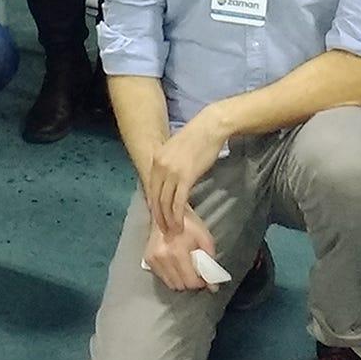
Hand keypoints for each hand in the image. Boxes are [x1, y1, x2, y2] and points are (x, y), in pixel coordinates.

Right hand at [143, 210, 218, 293]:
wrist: (167, 210)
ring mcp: (153, 259)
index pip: (189, 281)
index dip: (200, 283)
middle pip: (179, 285)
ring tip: (186, 270)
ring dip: (180, 281)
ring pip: (170, 283)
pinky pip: (161, 277)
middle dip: (190, 283)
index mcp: (177, 251)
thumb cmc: (188, 223)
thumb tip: (213, 281)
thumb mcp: (205, 237)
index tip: (205, 280)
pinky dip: (170, 276)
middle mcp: (162, 257)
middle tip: (196, 274)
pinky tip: (176, 266)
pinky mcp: (148, 259)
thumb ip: (210, 259)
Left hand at [146, 113, 227, 233]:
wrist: (210, 128)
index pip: (151, 188)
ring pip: (165, 202)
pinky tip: (180, 224)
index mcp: (156, 160)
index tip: (157, 218)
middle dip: (159, 217)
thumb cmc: (197, 138)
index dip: (154, 205)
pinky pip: (178, 201)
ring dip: (168, 220)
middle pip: (156, 197)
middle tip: (164, 230)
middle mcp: (160, 167)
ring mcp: (171, 172)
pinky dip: (178, 215)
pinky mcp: (185, 177)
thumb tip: (169, 182)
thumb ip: (168, 165)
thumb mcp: (175, 151)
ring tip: (172, 231)